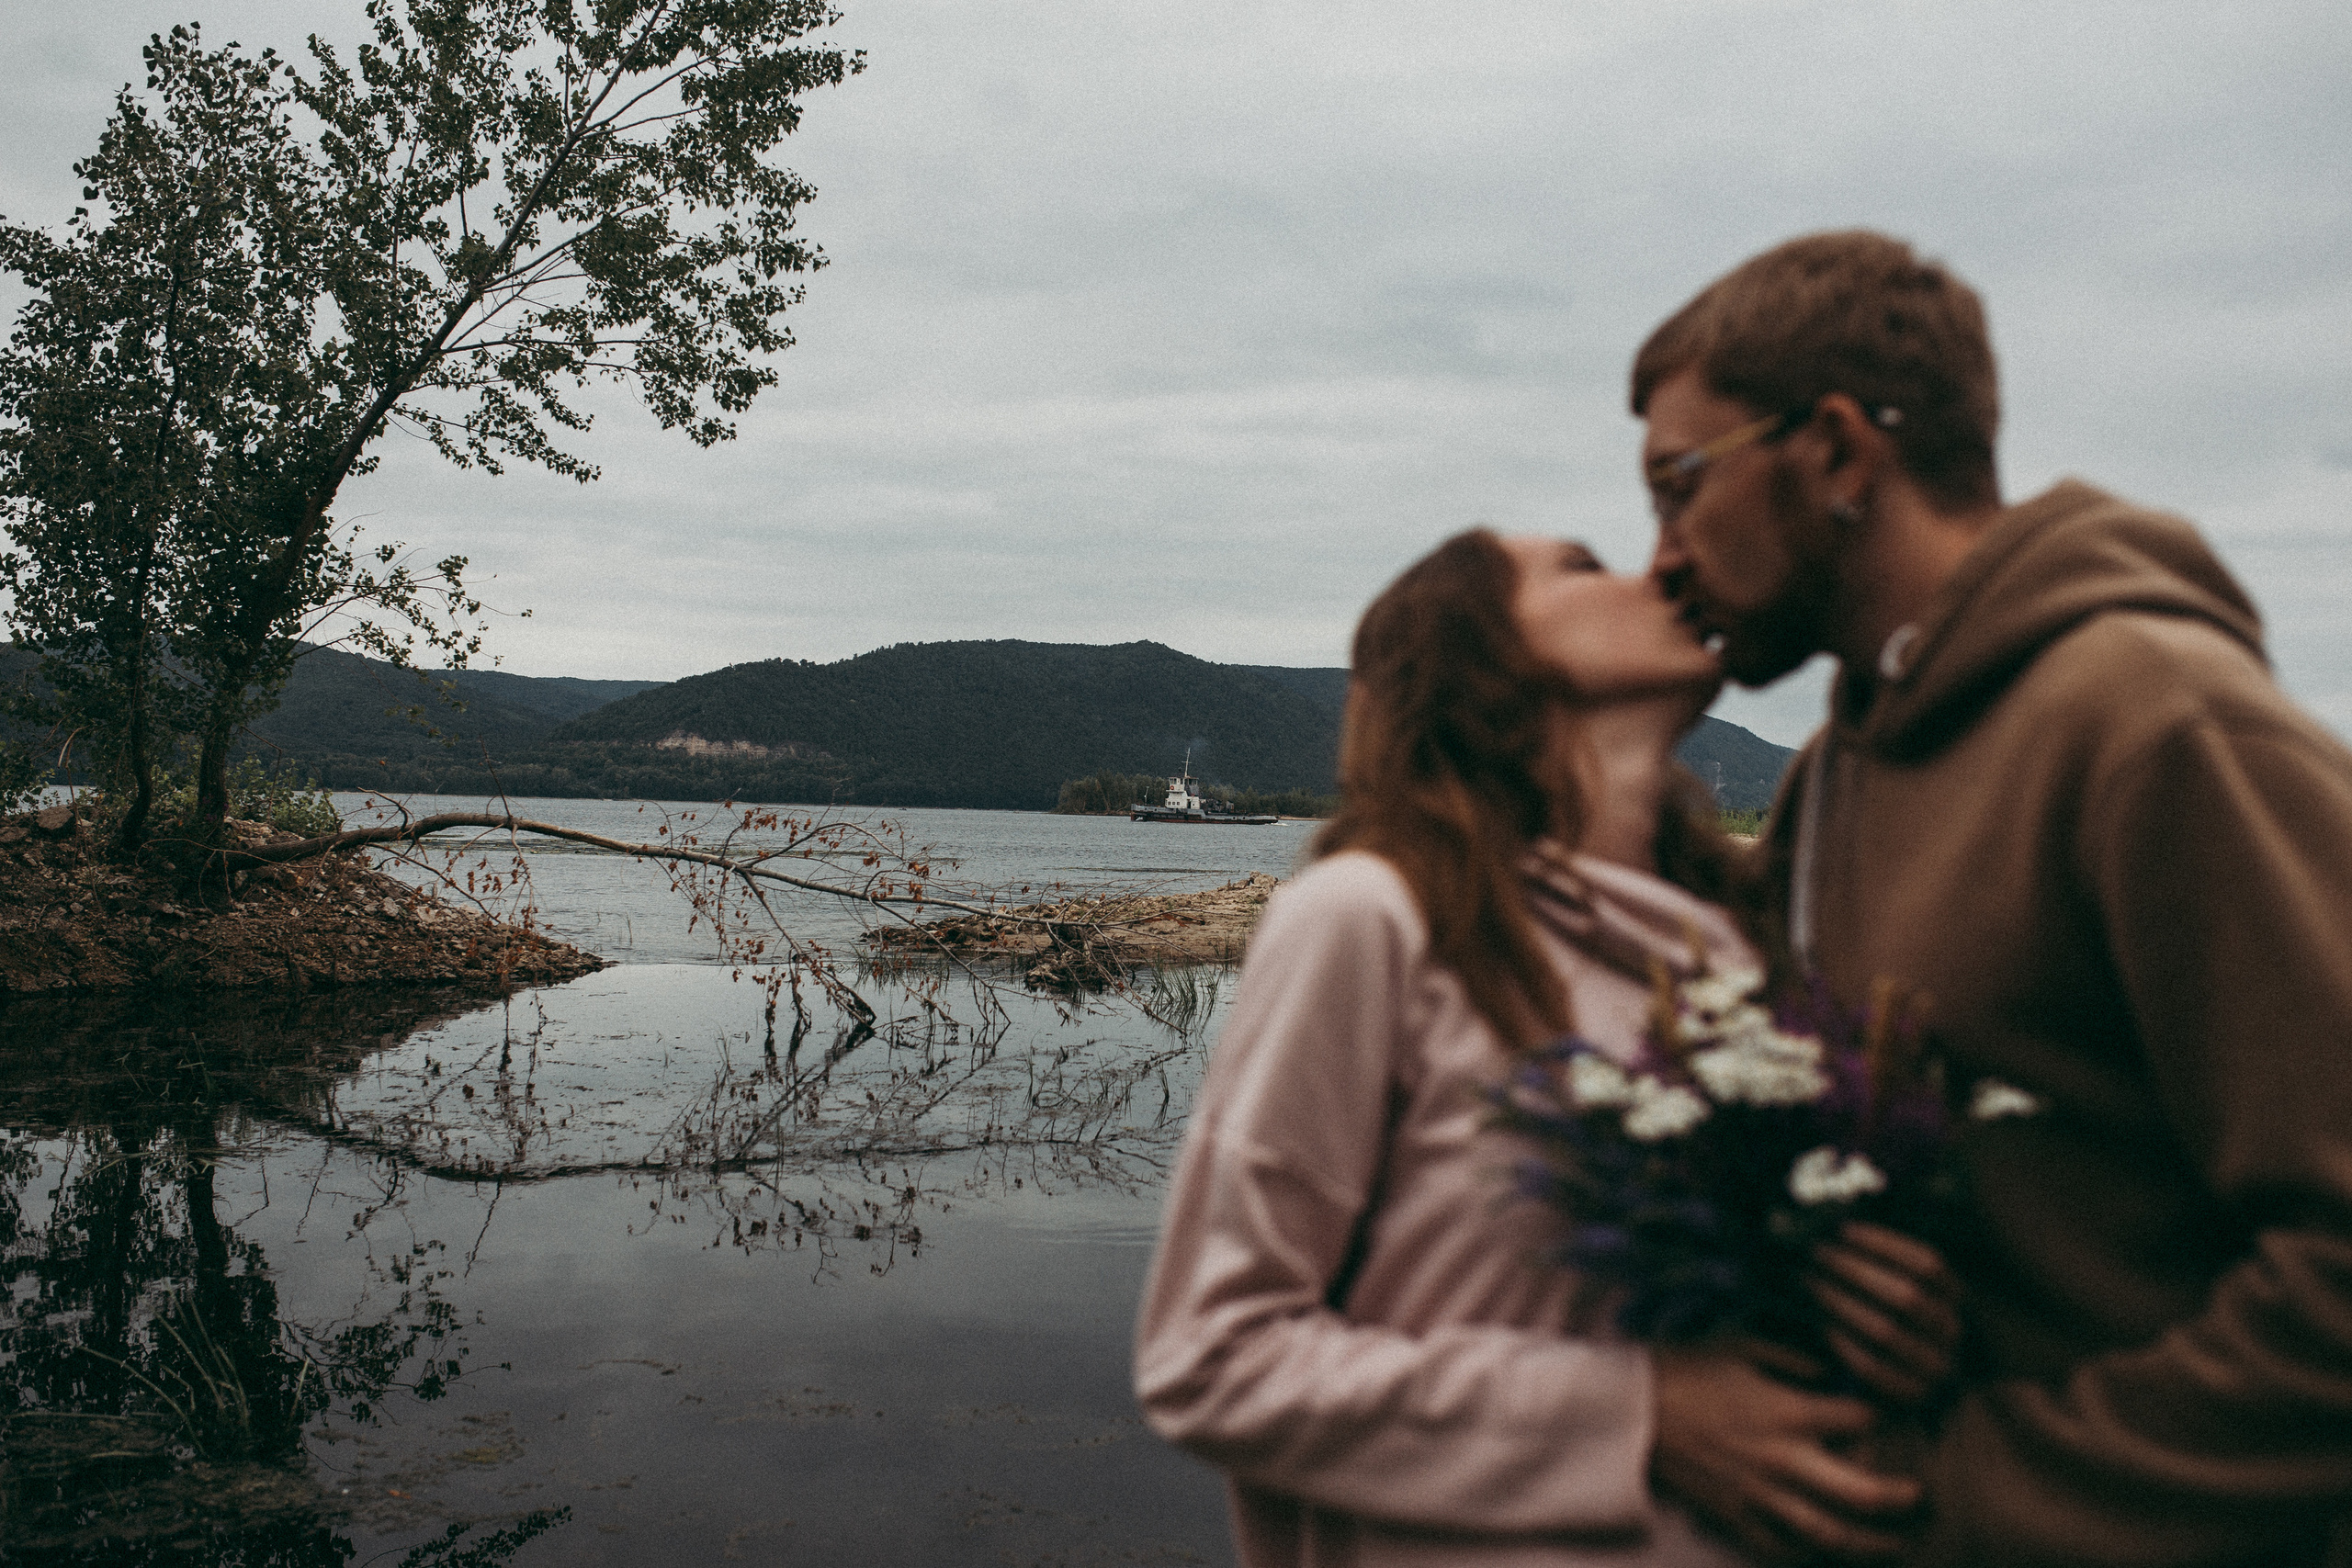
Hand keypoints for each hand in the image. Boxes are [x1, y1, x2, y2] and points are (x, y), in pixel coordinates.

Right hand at [1652, 1345, 1921, 1561]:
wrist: (1627, 1413)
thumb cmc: (1682, 1369)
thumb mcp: (1738, 1342)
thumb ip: (1792, 1353)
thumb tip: (1833, 1366)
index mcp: (1787, 1412)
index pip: (1861, 1421)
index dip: (1889, 1416)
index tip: (1901, 1413)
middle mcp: (1783, 1460)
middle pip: (1860, 1493)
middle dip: (1900, 1499)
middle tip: (1923, 1497)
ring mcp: (1760, 1496)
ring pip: (1830, 1533)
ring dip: (1873, 1543)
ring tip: (1899, 1542)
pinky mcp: (1735, 1517)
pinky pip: (1784, 1548)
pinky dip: (1814, 1555)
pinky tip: (1832, 1553)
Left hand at [1809, 1220, 1962, 1404]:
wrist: (1898, 1385)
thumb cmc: (1884, 1317)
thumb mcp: (1892, 1286)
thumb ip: (1878, 1261)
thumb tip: (1839, 1223)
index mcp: (1952, 1298)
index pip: (1929, 1264)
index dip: (1886, 1243)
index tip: (1843, 1230)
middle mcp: (1950, 1331)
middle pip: (1907, 1295)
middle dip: (1855, 1270)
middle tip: (1816, 1254)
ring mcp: (1935, 1367)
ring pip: (1887, 1332)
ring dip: (1841, 1303)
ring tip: (1810, 1282)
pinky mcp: (1911, 1396)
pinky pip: (1873, 1368)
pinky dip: (1843, 1343)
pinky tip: (1821, 1323)